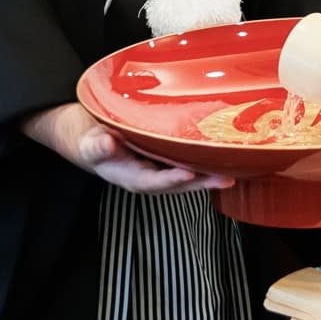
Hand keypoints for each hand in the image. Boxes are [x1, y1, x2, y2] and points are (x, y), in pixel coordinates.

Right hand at [21, 102, 233, 194]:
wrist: (88, 135)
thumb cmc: (88, 139)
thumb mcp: (87, 141)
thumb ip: (96, 145)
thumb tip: (106, 143)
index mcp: (129, 176)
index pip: (152, 181)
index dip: (170, 180)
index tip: (188, 175)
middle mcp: (148, 176)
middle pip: (177, 183)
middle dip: (201, 184)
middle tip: (226, 180)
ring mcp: (158, 168)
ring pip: (186, 175)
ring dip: (208, 175)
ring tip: (233, 171)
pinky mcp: (166, 157)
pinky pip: (186, 160)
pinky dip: (204, 160)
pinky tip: (222, 155)